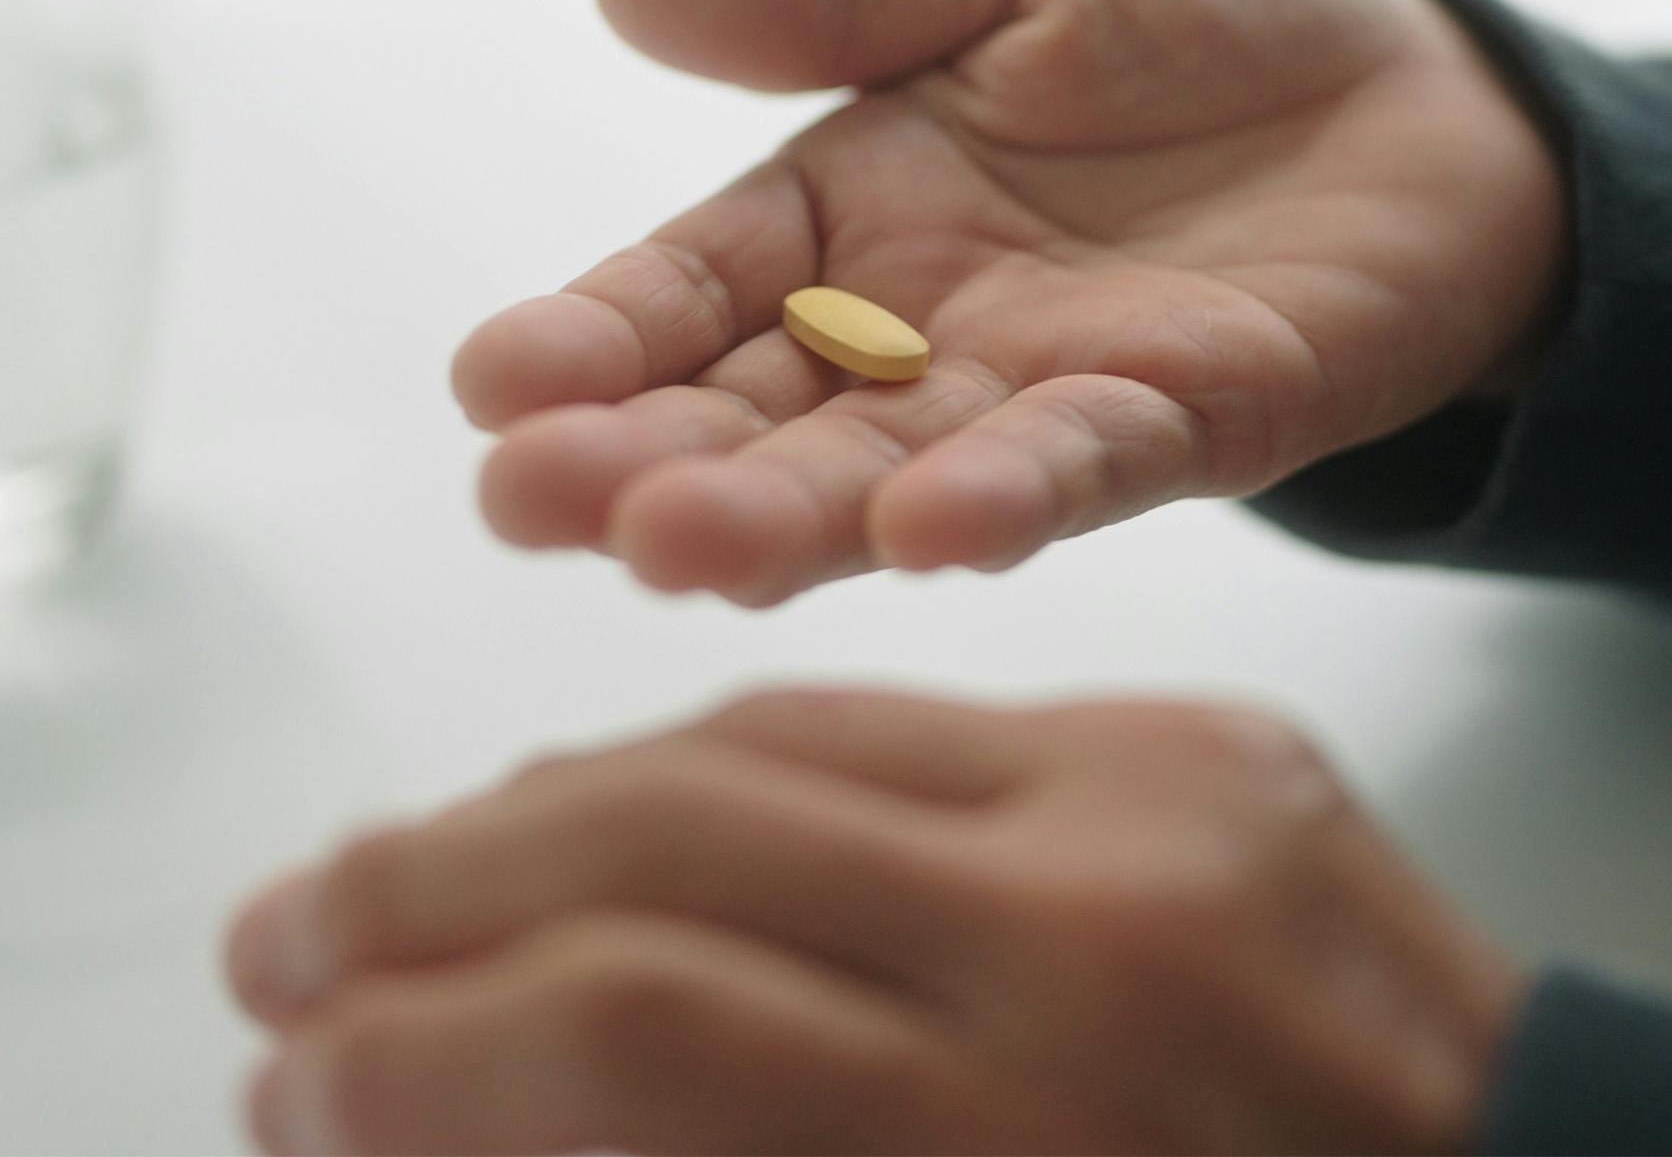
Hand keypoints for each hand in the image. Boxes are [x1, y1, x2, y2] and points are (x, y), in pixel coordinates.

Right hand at [226, 689, 1523, 1154]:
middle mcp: (1105, 921)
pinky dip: (748, 762)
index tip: (297, 1084)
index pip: (648, 1025)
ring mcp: (1172, 796)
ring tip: (433, 861)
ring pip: (780, 730)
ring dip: (573, 792)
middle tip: (296, 933)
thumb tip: (497, 1124)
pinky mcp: (1210, 738)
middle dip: (444, 883)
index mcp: (1040, 1127)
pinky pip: (911, 721)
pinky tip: (647, 810)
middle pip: (685, 831)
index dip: (427, 1054)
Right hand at [453, 0, 1565, 603]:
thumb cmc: (1204, 22)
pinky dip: (1004, 497)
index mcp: (852, 213)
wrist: (1415, 95)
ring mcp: (1043, 393)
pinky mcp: (1185, 425)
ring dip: (789, 513)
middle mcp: (920, 331)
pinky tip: (921, 527)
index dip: (597, 334)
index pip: (697, 283)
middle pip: (760, 411)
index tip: (489, 383)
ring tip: (676, 547)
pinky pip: (1085, 466)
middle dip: (646, 461)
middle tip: (531, 505)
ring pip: (890, 471)